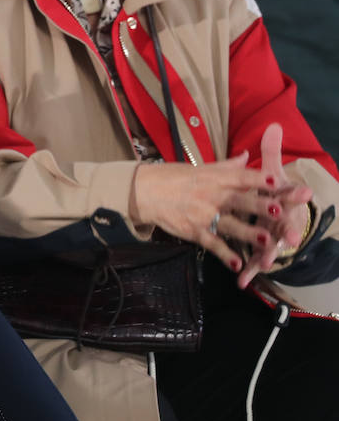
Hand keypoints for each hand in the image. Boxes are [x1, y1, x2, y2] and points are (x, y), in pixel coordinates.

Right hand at [129, 153, 277, 276]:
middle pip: (238, 201)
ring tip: (267, 240)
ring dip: (248, 233)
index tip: (275, 181)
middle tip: (278, 210)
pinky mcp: (193, 231)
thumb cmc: (171, 177)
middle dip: (258, 206)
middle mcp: (210, 195)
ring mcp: (202, 215)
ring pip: (229, 225)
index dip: (256, 179)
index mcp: (213, 178)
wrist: (142, 191)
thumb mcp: (198, 167)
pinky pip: (212, 244)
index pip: (238, 176)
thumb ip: (226, 166)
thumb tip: (246, 155)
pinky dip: (225, 254)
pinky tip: (238, 264)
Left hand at [234, 124, 313, 285]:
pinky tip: (241, 282)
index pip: (293, 195)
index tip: (305, 192)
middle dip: (289, 229)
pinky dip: (247, 272)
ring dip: (269, 254)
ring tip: (264, 263)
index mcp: (283, 200)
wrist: (276, 214)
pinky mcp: (260, 251)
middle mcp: (281, 220)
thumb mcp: (271, 172)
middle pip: (286, 224)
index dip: (298, 193)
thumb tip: (274, 125)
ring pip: (272, 247)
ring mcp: (272, 238)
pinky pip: (252, 262)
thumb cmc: (272, 192)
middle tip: (293, 236)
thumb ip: (271, 152)